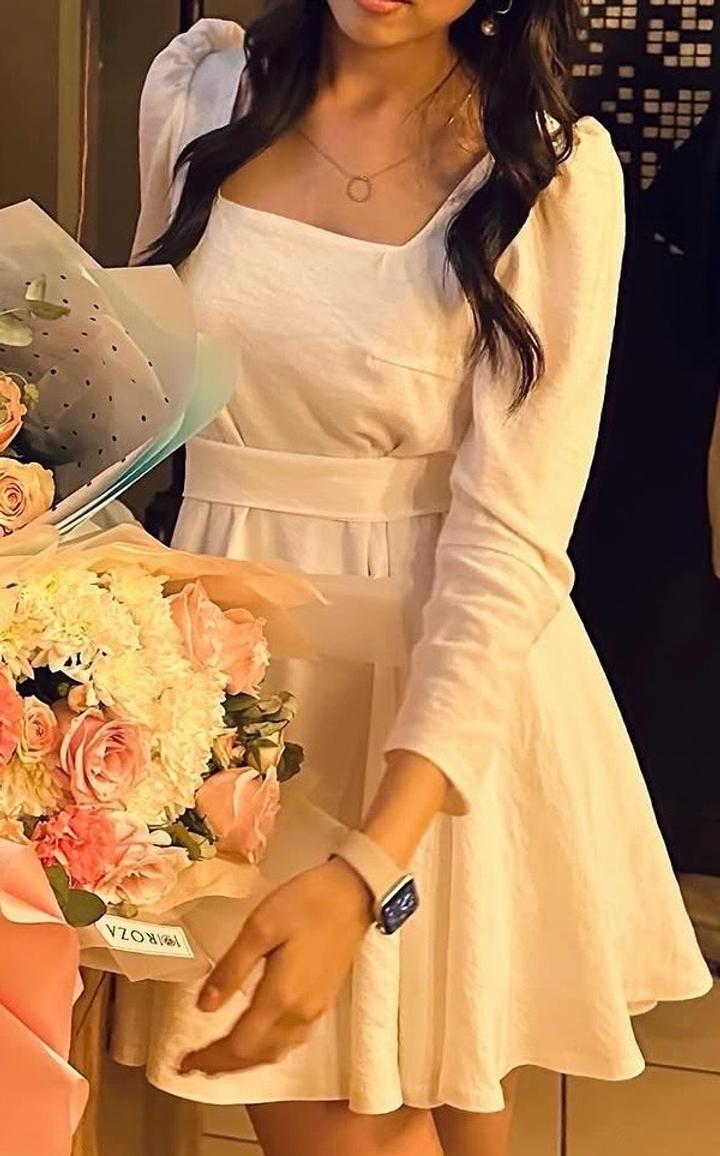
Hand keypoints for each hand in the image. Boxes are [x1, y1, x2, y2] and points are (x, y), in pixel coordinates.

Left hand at [179, 858, 372, 1075]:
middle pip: (257, 1055)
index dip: (210, 1058)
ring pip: (274, 1052)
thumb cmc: (306, 902)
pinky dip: (266, 1051)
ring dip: (244, 1062)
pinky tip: (257, 1041)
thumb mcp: (260, 926)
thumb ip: (232, 968)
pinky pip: (290, 1042)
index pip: (239, 1044)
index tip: (182, 1063)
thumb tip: (204, 1008)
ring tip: (218, 1059)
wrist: (354, 892)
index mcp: (281, 997)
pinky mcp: (323, 1002)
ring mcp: (315, 1010)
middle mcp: (299, 1013)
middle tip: (192, 1065)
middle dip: (223, 1065)